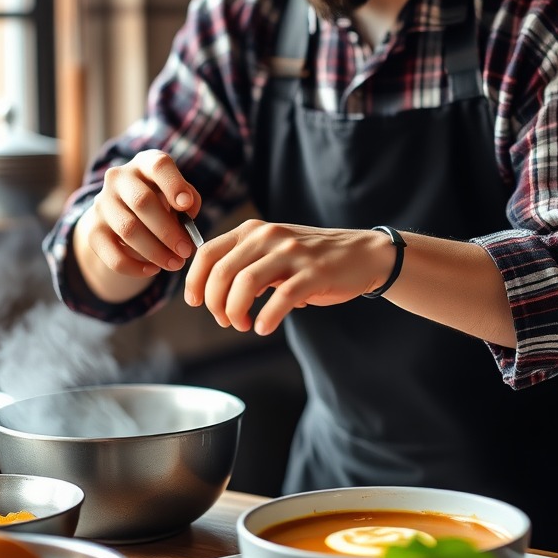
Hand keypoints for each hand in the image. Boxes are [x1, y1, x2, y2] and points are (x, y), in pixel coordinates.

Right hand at [77, 149, 200, 280]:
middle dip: (168, 230)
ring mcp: (102, 203)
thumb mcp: (177, 194)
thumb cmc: (162, 201)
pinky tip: (153, 270)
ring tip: (176, 264)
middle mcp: (119, 178)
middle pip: (142, 202)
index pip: (158, 166)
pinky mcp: (93, 231)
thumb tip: (188, 212)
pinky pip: (113, 254)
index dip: (173, 184)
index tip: (186, 206)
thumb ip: (188, 199)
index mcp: (145, 164)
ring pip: (128, 229)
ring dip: (155, 251)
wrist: (124, 213)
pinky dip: (135, 267)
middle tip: (187, 251)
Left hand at [183, 220, 393, 334]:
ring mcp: (292, 253)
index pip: (208, 253)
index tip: (196, 303)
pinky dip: (267, 318)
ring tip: (243, 325)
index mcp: (254, 231)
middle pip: (222, 272)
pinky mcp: (313, 273)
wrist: (362, 254)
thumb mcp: (273, 250)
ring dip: (236, 312)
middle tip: (226, 321)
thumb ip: (244, 262)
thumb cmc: (312, 259)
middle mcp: (269, 236)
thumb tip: (209, 290)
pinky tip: (264, 327)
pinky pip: (281, 297)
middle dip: (216, 304)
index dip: (194, 281)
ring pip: (246, 283)